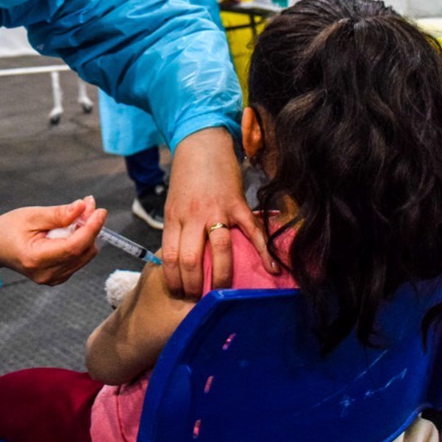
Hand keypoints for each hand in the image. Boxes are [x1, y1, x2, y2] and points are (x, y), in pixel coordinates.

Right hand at [0, 197, 105, 285]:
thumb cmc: (7, 230)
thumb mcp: (31, 215)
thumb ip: (58, 214)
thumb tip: (84, 208)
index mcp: (36, 259)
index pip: (74, 246)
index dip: (91, 228)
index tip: (100, 211)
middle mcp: (46, 274)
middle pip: (82, 252)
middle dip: (90, 227)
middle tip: (87, 205)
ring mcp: (52, 279)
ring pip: (83, 256)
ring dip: (86, 234)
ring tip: (77, 216)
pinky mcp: (56, 278)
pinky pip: (78, 260)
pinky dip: (80, 243)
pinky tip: (70, 230)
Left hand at [161, 127, 276, 298]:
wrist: (201, 142)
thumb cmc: (187, 176)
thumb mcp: (174, 204)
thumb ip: (178, 229)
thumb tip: (181, 260)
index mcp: (174, 218)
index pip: (170, 257)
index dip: (174, 280)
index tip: (179, 294)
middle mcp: (193, 216)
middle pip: (191, 260)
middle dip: (194, 286)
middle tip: (199, 299)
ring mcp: (217, 211)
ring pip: (219, 251)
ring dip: (221, 277)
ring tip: (222, 292)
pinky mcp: (238, 204)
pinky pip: (253, 232)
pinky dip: (264, 252)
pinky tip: (272, 269)